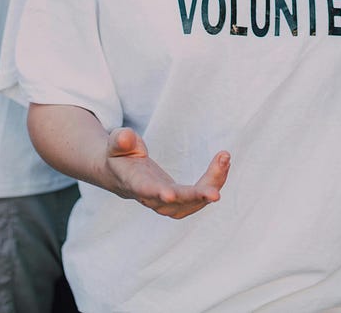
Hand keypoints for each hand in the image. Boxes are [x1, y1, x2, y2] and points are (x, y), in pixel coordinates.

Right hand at [103, 127, 229, 218]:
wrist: (119, 174)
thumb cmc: (119, 155)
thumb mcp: (115, 143)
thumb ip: (121, 141)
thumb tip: (125, 136)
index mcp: (134, 183)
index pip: (145, 190)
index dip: (156, 193)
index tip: (169, 194)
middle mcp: (152, 197)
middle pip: (176, 203)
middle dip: (196, 197)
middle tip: (216, 194)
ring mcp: (166, 201)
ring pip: (191, 202)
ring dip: (211, 185)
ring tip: (224, 160)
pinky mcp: (179, 199)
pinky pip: (199, 196)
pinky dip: (214, 181)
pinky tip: (223, 165)